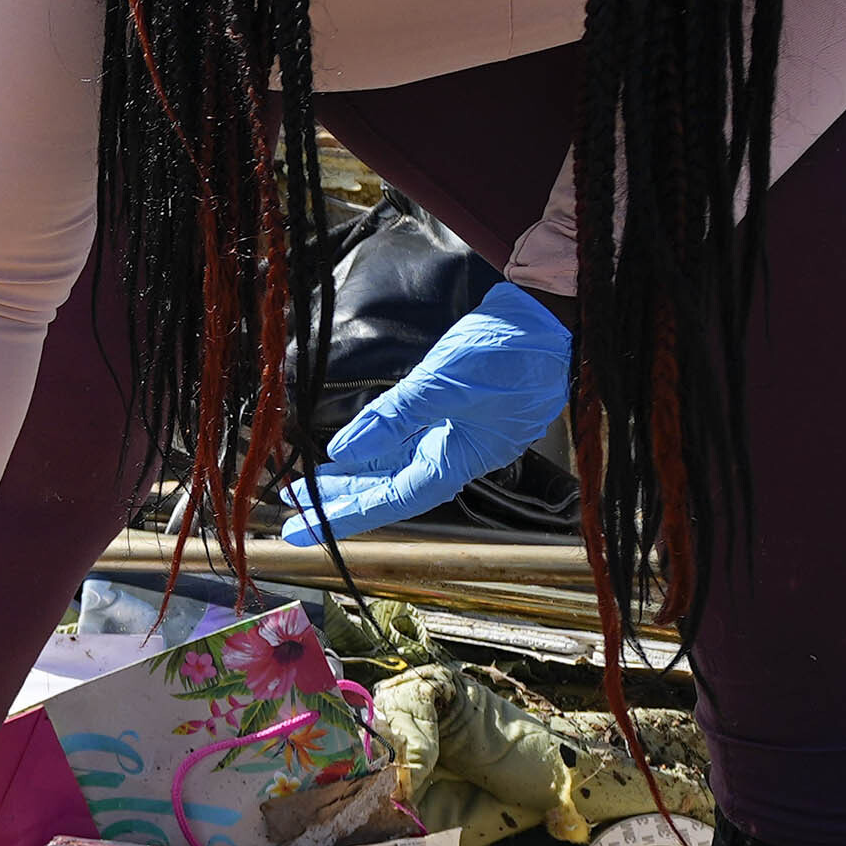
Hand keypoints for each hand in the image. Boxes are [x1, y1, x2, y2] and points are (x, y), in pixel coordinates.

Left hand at [296, 286, 570, 537]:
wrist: (550, 316)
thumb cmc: (509, 351)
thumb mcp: (445, 384)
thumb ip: (392, 418)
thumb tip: (341, 451)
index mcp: (458, 460)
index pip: (392, 500)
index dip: (345, 517)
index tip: (301, 529)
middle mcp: (455, 454)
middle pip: (390, 486)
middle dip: (344, 497)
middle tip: (295, 503)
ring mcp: (456, 432)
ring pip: (396, 462)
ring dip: (357, 472)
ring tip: (314, 479)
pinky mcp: (455, 408)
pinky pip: (408, 437)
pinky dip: (378, 443)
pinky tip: (351, 447)